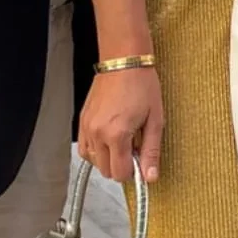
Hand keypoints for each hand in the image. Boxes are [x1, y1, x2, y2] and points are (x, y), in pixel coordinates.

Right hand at [78, 66, 162, 183]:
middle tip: (134, 148)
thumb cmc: (141, 85)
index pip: (120, 173)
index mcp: (116, 134)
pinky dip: (96, 150)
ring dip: (108, 159)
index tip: (140, 161)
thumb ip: (151, 152)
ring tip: (122, 142)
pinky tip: (109, 139)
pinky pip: (84, 148)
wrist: (124, 62)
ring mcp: (87, 127)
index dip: (133, 172)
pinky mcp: (82, 121)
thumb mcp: (155, 120)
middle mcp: (97, 133)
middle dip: (121, 166)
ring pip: (93, 162)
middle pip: (106, 171)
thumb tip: (150, 176)